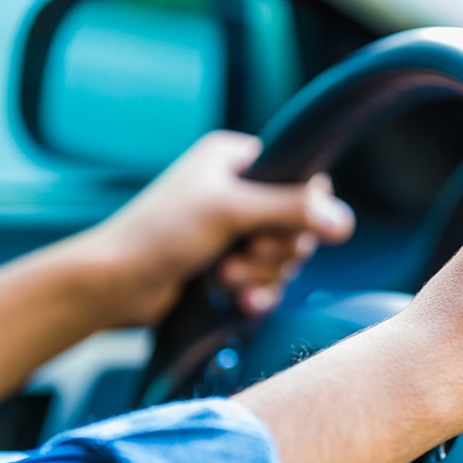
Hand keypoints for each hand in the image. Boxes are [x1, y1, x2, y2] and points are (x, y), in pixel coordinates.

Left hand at [92, 130, 354, 325]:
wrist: (116, 285)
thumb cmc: (162, 233)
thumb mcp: (231, 210)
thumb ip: (292, 209)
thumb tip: (346, 221)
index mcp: (237, 160)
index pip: (302, 179)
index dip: (304, 211)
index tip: (283, 230)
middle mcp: (239, 191)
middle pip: (297, 224)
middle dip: (274, 251)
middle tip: (244, 256)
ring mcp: (235, 231)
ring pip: (284, 257)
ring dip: (262, 274)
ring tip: (227, 279)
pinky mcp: (230, 265)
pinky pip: (268, 280)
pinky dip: (258, 293)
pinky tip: (241, 303)